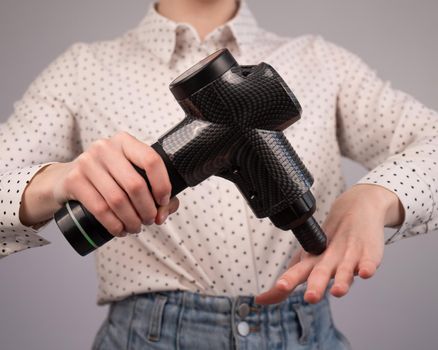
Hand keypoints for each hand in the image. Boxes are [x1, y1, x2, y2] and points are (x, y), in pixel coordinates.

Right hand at [20, 131, 178, 235]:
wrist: (66, 179)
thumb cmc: (108, 178)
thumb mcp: (131, 175)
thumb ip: (156, 192)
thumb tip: (163, 213)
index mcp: (125, 142)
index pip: (152, 160)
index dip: (162, 185)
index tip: (163, 201)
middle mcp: (105, 148)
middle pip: (136, 185)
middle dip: (147, 209)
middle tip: (149, 220)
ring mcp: (87, 162)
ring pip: (118, 199)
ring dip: (132, 220)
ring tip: (136, 227)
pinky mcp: (73, 180)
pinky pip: (100, 208)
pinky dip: (114, 224)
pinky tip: (120, 230)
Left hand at [255, 184, 403, 304]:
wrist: (356, 209)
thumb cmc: (329, 242)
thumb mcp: (309, 260)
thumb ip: (289, 280)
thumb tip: (262, 300)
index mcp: (312, 260)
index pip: (297, 272)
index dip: (288, 280)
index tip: (279, 287)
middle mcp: (329, 258)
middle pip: (321, 272)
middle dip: (316, 285)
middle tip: (310, 297)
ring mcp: (349, 254)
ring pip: (345, 269)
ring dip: (342, 280)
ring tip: (338, 291)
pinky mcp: (368, 252)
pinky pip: (369, 260)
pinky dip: (367, 266)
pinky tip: (365, 273)